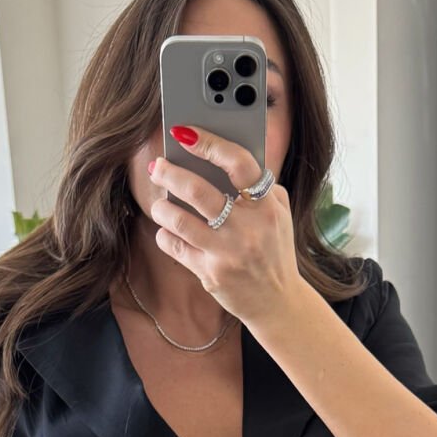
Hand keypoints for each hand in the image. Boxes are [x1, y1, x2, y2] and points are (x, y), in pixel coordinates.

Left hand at [148, 127, 300, 327]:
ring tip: (160, 203)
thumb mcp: (279, 214)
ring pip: (180, 221)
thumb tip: (219, 155)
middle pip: (199, 191)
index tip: (183, 132)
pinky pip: (175, 247)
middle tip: (158, 166)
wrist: (278, 303)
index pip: (238, 164)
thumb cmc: (274, 249)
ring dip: (162, 207)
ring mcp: (228, 253)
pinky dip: (165, 235)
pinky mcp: (211, 275)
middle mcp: (248, 229)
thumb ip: (258, 186)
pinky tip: (167, 230)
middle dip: (170, 173)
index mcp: (267, 207)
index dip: (209, 143)